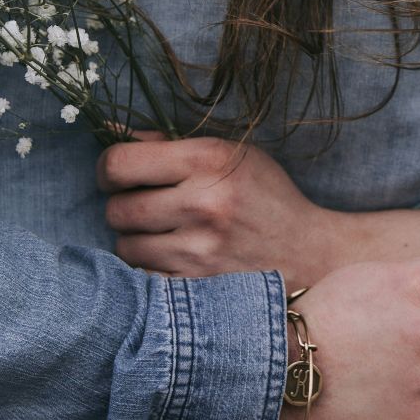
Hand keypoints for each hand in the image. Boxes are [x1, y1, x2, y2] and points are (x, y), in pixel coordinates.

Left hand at [98, 134, 419, 289]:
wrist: (311, 255)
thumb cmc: (266, 198)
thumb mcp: (230, 155)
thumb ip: (169, 144)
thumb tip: (110, 131)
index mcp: (207, 160)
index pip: (118, 163)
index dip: (108, 170)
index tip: (119, 176)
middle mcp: (202, 203)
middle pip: (116, 209)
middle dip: (123, 207)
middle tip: (145, 207)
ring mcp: (199, 251)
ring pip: (125, 246)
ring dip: (136, 241)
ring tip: (164, 235)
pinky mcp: (198, 288)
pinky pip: (143, 278)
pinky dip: (150, 270)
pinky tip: (173, 260)